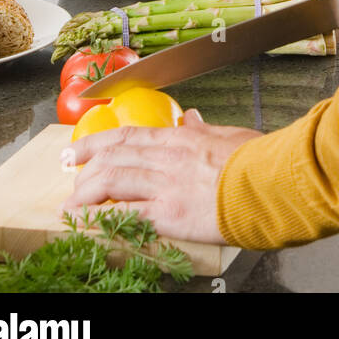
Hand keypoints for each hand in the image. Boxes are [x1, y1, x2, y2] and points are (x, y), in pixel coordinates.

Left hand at [60, 109, 261, 243]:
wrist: (270, 181)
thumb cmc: (256, 160)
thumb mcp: (228, 136)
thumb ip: (204, 129)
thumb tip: (192, 116)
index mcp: (179, 138)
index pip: (127, 135)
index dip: (97, 141)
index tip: (78, 148)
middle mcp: (165, 157)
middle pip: (112, 157)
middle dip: (84, 167)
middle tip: (68, 174)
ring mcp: (164, 184)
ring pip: (110, 181)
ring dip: (85, 192)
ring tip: (71, 203)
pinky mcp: (168, 211)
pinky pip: (124, 213)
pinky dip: (99, 217)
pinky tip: (84, 221)